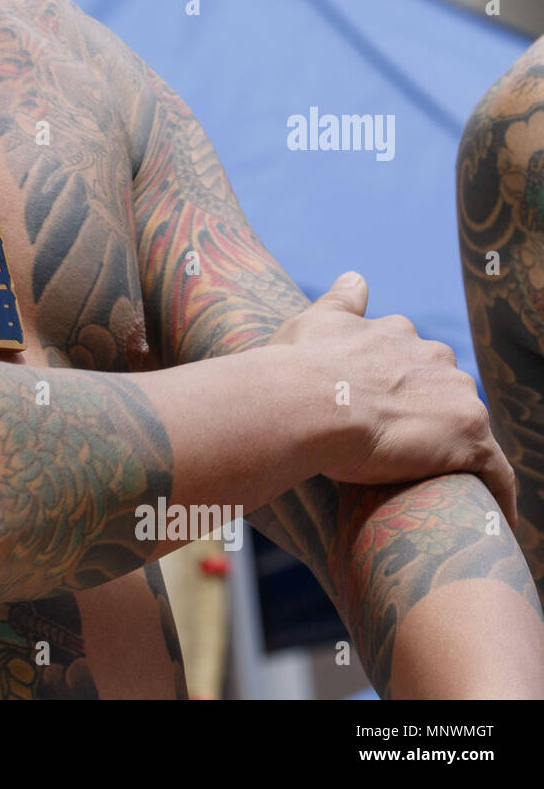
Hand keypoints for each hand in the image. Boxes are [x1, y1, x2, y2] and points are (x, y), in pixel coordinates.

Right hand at [270, 271, 516, 528]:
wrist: (306, 402)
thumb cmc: (297, 366)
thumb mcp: (313, 321)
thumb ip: (341, 301)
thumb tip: (357, 278)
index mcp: (397, 335)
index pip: (412, 360)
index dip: (397, 385)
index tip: (381, 407)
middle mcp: (434, 357)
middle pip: (444, 390)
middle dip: (428, 413)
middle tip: (397, 448)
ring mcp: (455, 397)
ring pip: (467, 426)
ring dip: (455, 448)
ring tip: (435, 484)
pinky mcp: (468, 439)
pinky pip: (494, 470)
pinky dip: (494, 491)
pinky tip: (491, 515)